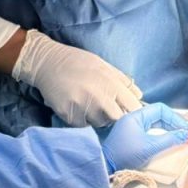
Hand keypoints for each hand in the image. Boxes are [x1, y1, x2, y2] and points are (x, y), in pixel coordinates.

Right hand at [11, 29, 142, 126]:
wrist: (47, 62)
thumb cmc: (78, 63)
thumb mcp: (104, 65)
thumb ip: (122, 81)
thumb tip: (139, 96)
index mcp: (111, 83)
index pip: (132, 107)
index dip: (134, 113)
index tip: (132, 115)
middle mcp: (98, 96)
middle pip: (117, 120)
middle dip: (115, 117)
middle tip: (108, 110)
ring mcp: (83, 106)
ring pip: (99, 124)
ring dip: (98, 119)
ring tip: (89, 105)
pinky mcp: (68, 114)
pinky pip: (82, 125)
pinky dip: (82, 120)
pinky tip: (77, 108)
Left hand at [101, 102, 187, 172]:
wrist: (105, 167)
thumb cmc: (126, 155)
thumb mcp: (150, 147)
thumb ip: (170, 139)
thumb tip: (187, 134)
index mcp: (136, 116)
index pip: (161, 109)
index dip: (175, 118)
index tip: (185, 129)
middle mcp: (134, 118)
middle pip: (158, 115)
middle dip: (173, 123)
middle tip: (185, 133)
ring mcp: (132, 127)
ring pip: (155, 123)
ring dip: (168, 129)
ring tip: (179, 137)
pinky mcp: (131, 136)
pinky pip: (150, 130)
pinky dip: (160, 134)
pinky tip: (167, 140)